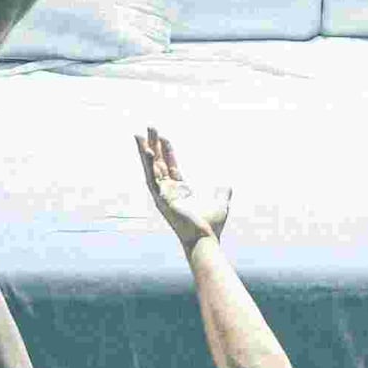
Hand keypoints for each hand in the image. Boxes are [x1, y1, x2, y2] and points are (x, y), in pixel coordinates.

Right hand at [135, 129, 227, 245]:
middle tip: (148, 128)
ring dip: (145, 151)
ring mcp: (163, 194)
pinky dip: (150, 165)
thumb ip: (223, 193)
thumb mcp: (221, 204)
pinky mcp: (162, 198)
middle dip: (152, 146)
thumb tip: (228, 186)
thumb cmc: (211, 226)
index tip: (164, 136)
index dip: (167, 151)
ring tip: (139, 135)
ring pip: (151, 168)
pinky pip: (154, 178)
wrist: (206, 238)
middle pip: (157, 164)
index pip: (170, 166)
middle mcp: (168, 191)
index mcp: (179, 191)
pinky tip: (148, 152)